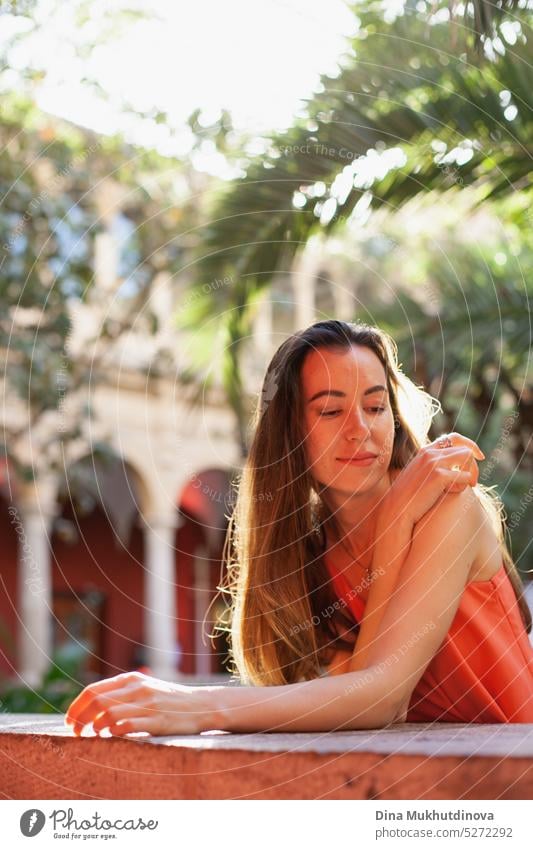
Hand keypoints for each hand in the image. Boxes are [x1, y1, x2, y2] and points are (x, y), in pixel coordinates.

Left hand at [64, 671, 219, 736]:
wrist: (200, 705)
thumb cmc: (168, 699)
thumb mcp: (144, 687)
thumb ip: (121, 692)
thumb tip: (91, 705)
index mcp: (131, 679)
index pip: (93, 690)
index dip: (76, 707)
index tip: (69, 721)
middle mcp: (137, 688)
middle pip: (96, 701)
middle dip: (80, 718)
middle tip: (75, 732)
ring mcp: (147, 704)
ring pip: (108, 713)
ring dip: (94, 727)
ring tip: (92, 736)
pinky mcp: (157, 720)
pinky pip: (127, 726)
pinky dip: (113, 733)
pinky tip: (111, 737)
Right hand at [382, 431, 484, 526]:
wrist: (396, 510)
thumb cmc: (408, 498)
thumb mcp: (418, 476)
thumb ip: (432, 468)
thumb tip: (451, 469)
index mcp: (425, 451)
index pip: (454, 438)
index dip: (470, 445)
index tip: (479, 456)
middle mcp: (430, 453)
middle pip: (465, 449)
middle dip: (474, 465)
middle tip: (474, 481)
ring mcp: (434, 463)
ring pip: (467, 457)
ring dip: (472, 473)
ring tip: (468, 487)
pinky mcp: (439, 476)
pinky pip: (464, 476)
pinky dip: (464, 486)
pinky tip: (452, 494)